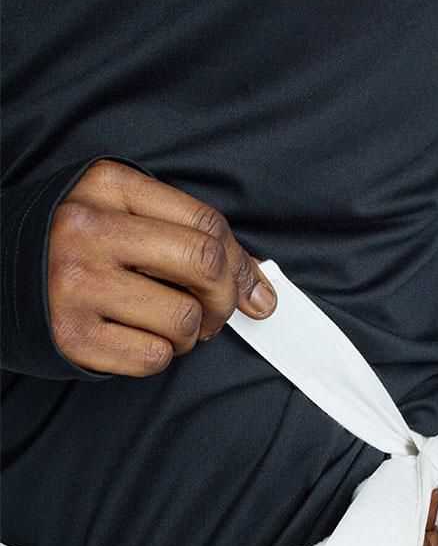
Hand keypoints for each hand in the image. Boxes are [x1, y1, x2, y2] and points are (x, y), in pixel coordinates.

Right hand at [47, 159, 277, 375]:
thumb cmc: (70, 247)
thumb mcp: (120, 216)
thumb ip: (185, 237)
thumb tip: (260, 289)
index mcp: (108, 188)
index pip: (206, 222)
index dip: (243, 263)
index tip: (256, 291)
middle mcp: (88, 230)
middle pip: (204, 264)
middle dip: (227, 299)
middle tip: (218, 314)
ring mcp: (75, 283)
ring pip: (183, 318)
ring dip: (190, 334)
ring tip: (168, 328)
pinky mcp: (69, 335)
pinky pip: (153, 358)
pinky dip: (158, 356)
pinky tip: (137, 340)